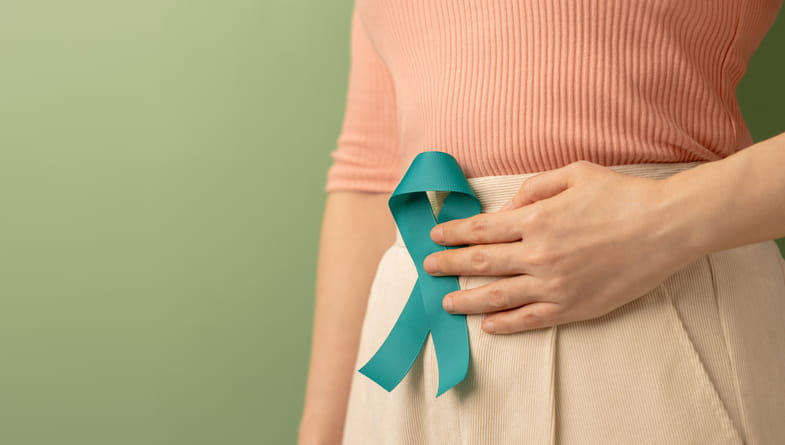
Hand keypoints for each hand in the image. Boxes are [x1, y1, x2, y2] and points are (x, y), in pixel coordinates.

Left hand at [422, 160, 699, 333]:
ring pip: (496, 296)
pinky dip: (504, 324)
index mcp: (535, 219)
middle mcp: (537, 255)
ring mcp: (553, 285)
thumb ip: (533, 189)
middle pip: (479, 264)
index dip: (454, 234)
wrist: (666, 227)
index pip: (480, 230)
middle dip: (448, 265)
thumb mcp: (573, 174)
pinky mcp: (572, 307)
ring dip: (465, 300)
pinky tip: (487, 325)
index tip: (436, 237)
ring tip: (446, 303)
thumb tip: (507, 207)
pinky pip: (529, 319)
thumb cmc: (621, 196)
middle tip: (427, 268)